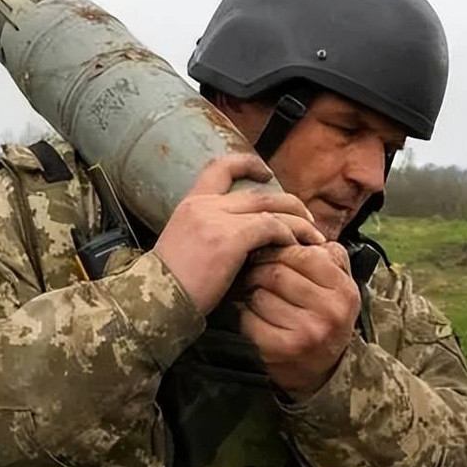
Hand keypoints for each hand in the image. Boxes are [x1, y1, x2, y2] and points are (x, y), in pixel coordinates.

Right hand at [153, 153, 324, 314]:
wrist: (154, 301)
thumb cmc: (169, 288)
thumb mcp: (185, 249)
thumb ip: (210, 236)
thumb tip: (243, 244)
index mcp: (189, 205)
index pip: (219, 167)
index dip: (246, 164)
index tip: (266, 172)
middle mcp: (204, 205)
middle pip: (259, 193)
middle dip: (289, 203)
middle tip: (307, 218)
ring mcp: (216, 219)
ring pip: (270, 208)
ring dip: (297, 221)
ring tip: (313, 236)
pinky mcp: (229, 238)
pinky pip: (271, 227)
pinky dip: (288, 235)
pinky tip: (295, 248)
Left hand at [239, 243, 359, 399]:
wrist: (321, 370)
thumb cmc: (324, 315)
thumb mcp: (338, 283)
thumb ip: (325, 254)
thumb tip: (295, 227)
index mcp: (344, 290)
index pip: (302, 253)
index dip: (279, 248)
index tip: (268, 250)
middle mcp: (329, 312)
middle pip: (276, 273)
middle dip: (258, 268)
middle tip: (251, 269)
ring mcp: (305, 333)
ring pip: (259, 294)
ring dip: (249, 291)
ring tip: (251, 291)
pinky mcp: (280, 350)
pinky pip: (248, 318)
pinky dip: (243, 312)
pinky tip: (248, 312)